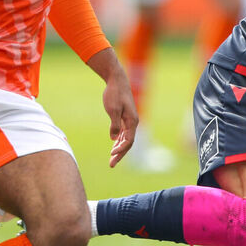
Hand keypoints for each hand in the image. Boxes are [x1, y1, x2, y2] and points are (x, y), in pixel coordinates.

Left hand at [86, 48, 137, 166]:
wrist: (116, 80)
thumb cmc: (114, 94)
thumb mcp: (113, 110)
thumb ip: (114, 125)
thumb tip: (113, 139)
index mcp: (132, 121)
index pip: (129, 141)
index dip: (120, 150)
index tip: (111, 154)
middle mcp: (133, 122)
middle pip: (128, 143)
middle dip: (120, 155)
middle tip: (111, 165)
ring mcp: (129, 120)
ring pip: (126, 139)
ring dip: (119, 149)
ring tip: (111, 159)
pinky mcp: (125, 117)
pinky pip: (124, 133)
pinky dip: (119, 140)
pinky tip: (113, 145)